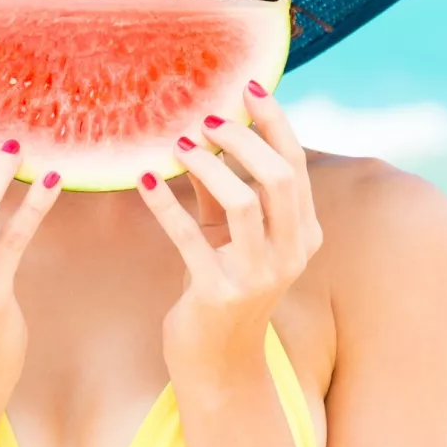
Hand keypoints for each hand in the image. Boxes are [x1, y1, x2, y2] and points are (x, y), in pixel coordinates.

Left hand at [138, 81, 322, 383]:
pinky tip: (143, 181)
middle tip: (203, 118)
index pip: (294, 165)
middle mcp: (291, 254)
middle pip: (278, 177)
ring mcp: (258, 277)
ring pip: (242, 201)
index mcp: (303, 234)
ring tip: (177, 144)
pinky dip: (164, 205)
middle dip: (240, 139)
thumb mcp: (228, 236)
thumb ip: (221, 190)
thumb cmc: (220, 286)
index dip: (274, 123)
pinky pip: (189, 237)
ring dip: (207, 165)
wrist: (216, 360)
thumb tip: (200, 134)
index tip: (248, 87)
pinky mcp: (219, 295)